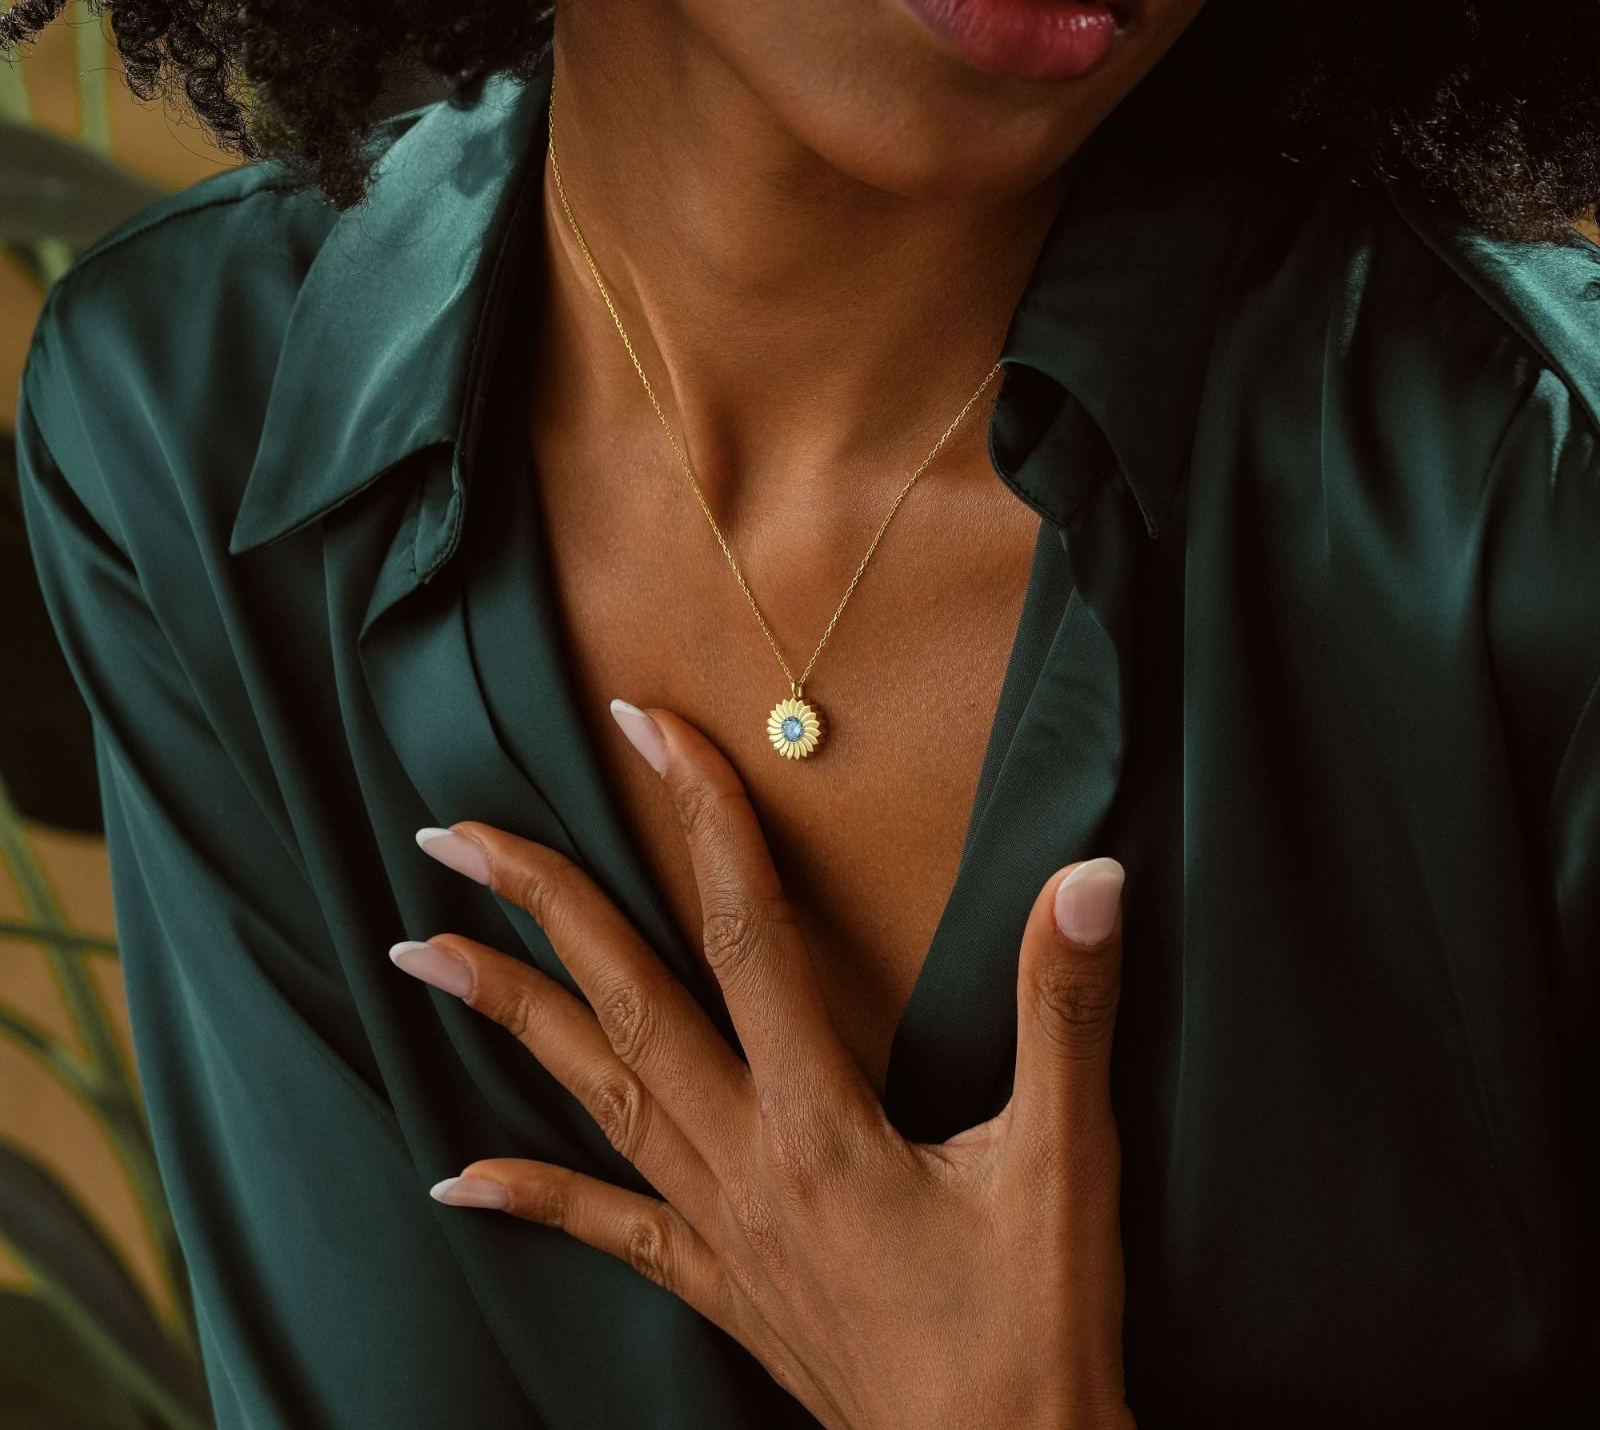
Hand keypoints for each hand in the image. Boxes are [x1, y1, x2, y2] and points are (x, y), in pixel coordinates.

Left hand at [394, 700, 1134, 1429]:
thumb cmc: (1033, 1340)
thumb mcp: (1068, 1168)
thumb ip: (1064, 1013)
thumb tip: (1088, 879)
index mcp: (821, 1121)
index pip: (746, 930)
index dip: (701, 817)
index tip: (647, 730)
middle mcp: (746, 1161)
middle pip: (624, 1003)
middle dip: (538, 906)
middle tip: (448, 837)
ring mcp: (721, 1228)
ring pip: (593, 1098)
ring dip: (507, 1016)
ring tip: (422, 954)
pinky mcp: (724, 1286)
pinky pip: (609, 1230)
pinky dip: (532, 1197)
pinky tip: (458, 1178)